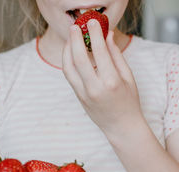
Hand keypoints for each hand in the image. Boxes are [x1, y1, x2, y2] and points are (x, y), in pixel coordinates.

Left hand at [62, 20, 142, 140]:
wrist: (121, 126)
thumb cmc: (129, 102)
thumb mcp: (128, 78)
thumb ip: (116, 56)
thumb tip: (107, 36)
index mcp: (111, 82)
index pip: (100, 51)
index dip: (95, 33)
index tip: (93, 22)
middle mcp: (95, 88)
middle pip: (78, 58)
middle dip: (75, 39)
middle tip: (76, 27)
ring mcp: (84, 94)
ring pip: (68, 68)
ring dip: (66, 51)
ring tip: (70, 40)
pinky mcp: (79, 98)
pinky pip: (70, 77)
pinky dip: (68, 63)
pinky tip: (72, 54)